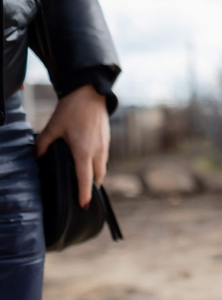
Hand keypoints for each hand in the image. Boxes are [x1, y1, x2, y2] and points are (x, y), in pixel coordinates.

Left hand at [36, 85, 109, 208]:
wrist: (91, 94)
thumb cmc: (72, 110)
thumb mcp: (53, 126)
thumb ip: (43, 144)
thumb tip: (37, 157)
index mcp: (84, 152)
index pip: (85, 179)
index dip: (84, 194)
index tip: (84, 205)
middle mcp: (97, 152)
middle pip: (98, 178)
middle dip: (92, 188)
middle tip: (83, 196)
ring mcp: (104, 147)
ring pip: (102, 169)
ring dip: (96, 177)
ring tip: (86, 181)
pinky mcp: (107, 141)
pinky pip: (104, 159)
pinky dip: (98, 165)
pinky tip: (89, 162)